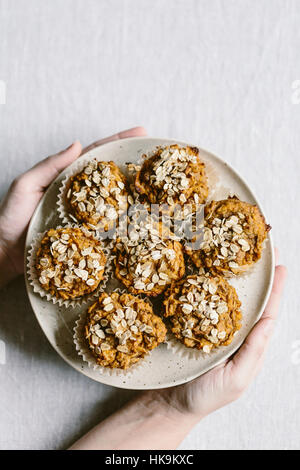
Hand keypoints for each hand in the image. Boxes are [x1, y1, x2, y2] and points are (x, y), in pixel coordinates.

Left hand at [0, 127, 145, 285]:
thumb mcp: (26, 185)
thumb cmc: (11, 217)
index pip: (94, 154)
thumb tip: (77, 145)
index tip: (139, 132)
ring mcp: (84, 214)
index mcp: (66, 177)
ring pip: (112, 198)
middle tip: (153, 152)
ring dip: (132, 189)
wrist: (5, 251)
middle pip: (109, 174)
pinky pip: (107, 223)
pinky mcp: (86, 234)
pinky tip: (138, 214)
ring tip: (153, 180)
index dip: (116, 141)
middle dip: (131, 161)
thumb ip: (50, 165)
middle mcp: (79, 194)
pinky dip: (123, 218)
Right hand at [155, 253, 286, 421]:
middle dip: (260, 274)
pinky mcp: (195, 325)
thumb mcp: (235, 379)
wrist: (171, 402)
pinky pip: (206, 302)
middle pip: (251, 298)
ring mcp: (215, 327)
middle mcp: (234, 332)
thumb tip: (269, 323)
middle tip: (266, 249)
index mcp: (248, 344)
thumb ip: (253, 352)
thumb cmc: (205, 395)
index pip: (266, 312)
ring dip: (238, 275)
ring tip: (244, 252)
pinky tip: (211, 271)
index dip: (275, 289)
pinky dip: (211, 285)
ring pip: (229, 296)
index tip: (280, 266)